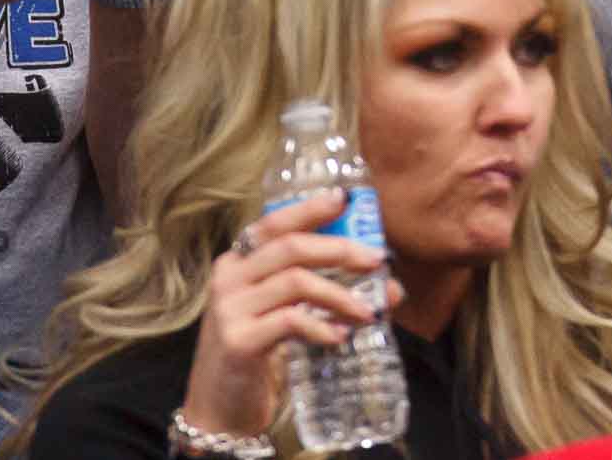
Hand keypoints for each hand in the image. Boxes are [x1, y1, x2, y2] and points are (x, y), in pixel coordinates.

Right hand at [181, 192, 394, 438]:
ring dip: (340, 294)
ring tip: (368, 312)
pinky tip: (340, 336)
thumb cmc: (257, 356)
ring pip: (295, 282)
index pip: (274, 223)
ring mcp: (230, 309)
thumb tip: (392, 288)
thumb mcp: (287, 316)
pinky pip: (289, 321)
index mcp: (238, 263)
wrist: (219, 412)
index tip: (344, 198)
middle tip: (376, 260)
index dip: (309, 209)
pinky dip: (321, 326)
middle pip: (290, 247)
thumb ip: (327, 296)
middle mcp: (229, 278)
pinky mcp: (238, 341)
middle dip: (339, 249)